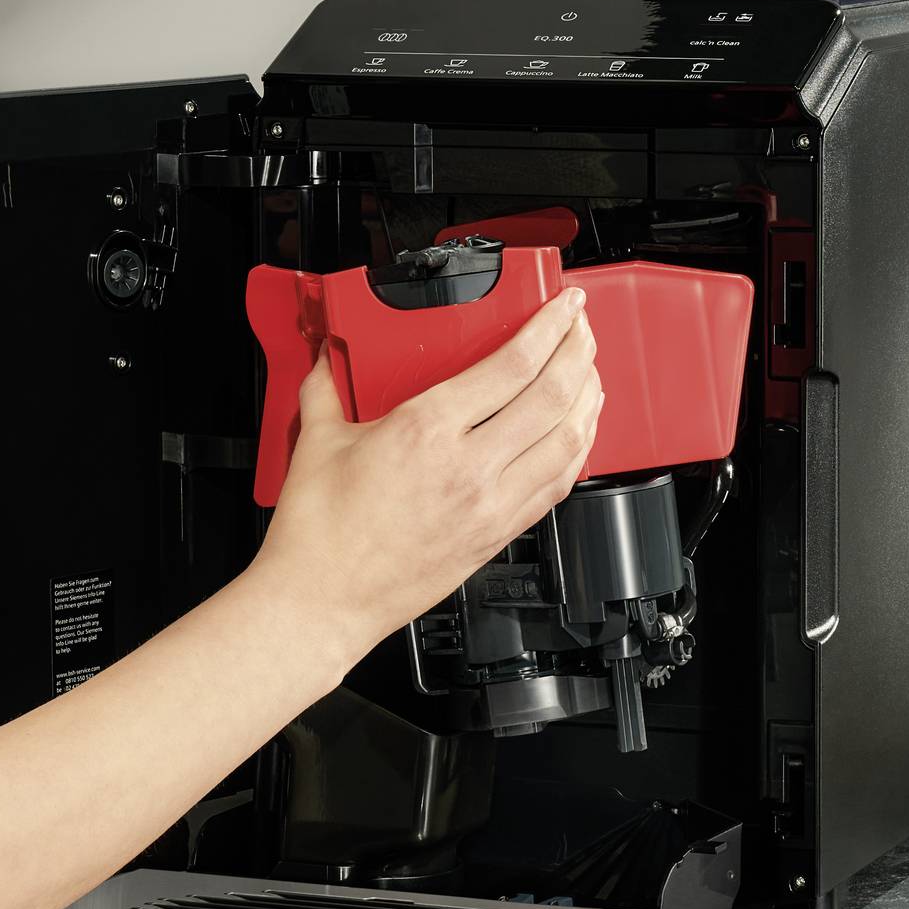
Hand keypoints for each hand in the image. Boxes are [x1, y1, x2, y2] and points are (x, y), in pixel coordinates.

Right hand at [252, 286, 603, 659]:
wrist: (323, 602)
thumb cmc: (319, 535)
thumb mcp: (318, 440)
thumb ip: (327, 386)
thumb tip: (330, 358)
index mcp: (426, 430)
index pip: (513, 365)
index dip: (551, 327)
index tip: (564, 306)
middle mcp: (469, 467)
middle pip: (553, 396)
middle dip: (580, 352)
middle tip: (583, 329)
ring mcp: (490, 506)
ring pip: (568, 442)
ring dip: (588, 401)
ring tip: (590, 375)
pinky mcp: (497, 536)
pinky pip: (555, 486)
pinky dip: (576, 452)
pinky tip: (576, 435)